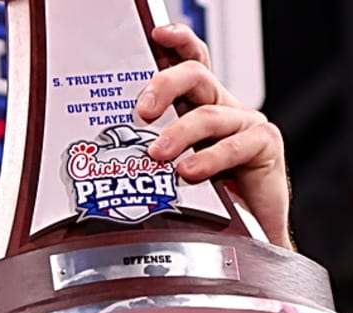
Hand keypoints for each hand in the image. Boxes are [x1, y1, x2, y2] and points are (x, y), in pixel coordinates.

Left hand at [138, 23, 291, 247]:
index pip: (188, 63)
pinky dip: (210, 159)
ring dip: (179, 134)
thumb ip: (139, 158)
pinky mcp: (264, 146)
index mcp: (196, 108)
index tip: (156, 35)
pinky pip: (236, 144)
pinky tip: (191, 172)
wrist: (242, 237)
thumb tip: (88, 157)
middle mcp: (221, 109)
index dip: (176, 44)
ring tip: (159, 156)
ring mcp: (244, 125)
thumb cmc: (200, 204)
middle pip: (196, 76)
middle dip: (164, 86)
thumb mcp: (162, 175)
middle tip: (141, 113)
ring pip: (209, 115)